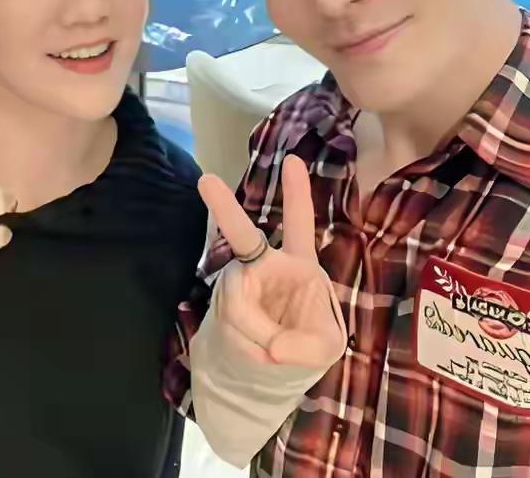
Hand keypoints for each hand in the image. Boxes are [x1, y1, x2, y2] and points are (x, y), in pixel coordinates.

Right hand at [199, 154, 345, 367]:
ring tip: (272, 353)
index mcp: (299, 264)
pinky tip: (258, 355)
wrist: (267, 368)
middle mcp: (264, 266)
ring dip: (257, 334)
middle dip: (223, 209)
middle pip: (242, 236)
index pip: (298, 225)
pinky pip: (231, 328)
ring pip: (238, 304)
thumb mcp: (323, 348)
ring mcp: (239, 285)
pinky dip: (249, 350)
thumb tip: (273, 347)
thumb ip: (306, 346)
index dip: (297, 194)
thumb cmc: (304, 342)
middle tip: (206, 180)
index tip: (292, 160)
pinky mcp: (222, 307)